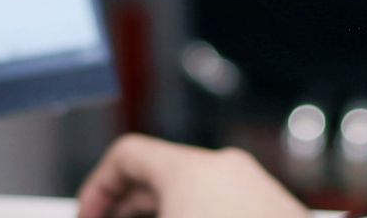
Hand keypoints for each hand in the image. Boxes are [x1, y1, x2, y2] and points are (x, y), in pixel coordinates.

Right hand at [76, 134, 309, 217]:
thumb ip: (119, 217)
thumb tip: (98, 217)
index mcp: (192, 168)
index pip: (127, 154)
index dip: (97, 187)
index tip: (88, 216)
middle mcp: (227, 168)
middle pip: (161, 173)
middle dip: (128, 207)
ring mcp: (257, 189)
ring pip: (195, 192)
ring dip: (164, 213)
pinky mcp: (278, 211)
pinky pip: (226, 207)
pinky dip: (200, 216)